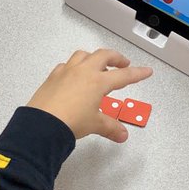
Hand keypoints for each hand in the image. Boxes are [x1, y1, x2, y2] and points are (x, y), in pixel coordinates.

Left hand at [26, 49, 151, 142]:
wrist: (42, 123)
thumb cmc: (71, 121)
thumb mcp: (94, 124)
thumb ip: (110, 127)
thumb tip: (122, 134)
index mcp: (98, 81)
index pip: (123, 75)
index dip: (137, 73)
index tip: (146, 71)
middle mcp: (83, 71)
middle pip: (103, 56)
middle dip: (116, 58)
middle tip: (122, 63)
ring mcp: (66, 71)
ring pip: (83, 55)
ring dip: (93, 57)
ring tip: (97, 65)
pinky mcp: (52, 77)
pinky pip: (66, 65)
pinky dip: (74, 66)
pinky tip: (74, 75)